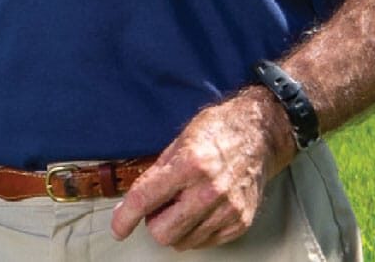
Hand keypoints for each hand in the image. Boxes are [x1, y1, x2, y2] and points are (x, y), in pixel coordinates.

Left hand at [111, 89, 294, 249]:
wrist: (257, 135)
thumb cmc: (215, 132)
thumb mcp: (179, 142)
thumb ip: (156, 173)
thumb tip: (132, 203)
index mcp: (189, 164)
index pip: (146, 199)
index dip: (126, 217)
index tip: (118, 229)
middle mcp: (209, 190)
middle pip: (164, 232)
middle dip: (154, 222)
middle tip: (160, 205)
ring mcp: (228, 210)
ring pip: (183, 242)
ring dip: (175, 227)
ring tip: (184, 202)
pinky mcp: (240, 222)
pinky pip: (204, 242)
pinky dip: (195, 231)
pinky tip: (200, 209)